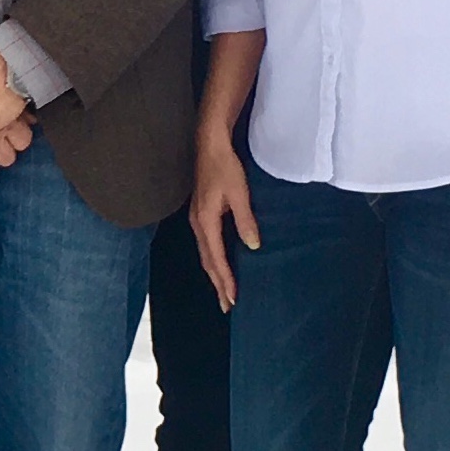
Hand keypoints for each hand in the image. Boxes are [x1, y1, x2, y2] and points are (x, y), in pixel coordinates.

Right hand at [189, 135, 257, 311]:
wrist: (208, 144)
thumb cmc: (224, 166)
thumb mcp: (239, 193)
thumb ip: (245, 220)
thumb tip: (252, 246)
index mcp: (206, 221)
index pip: (216, 258)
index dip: (225, 279)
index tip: (233, 298)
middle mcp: (198, 224)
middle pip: (207, 261)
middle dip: (217, 284)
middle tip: (227, 306)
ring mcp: (197, 219)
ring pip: (205, 254)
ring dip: (214, 274)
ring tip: (223, 291)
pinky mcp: (200, 214)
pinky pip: (206, 244)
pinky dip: (213, 260)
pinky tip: (219, 263)